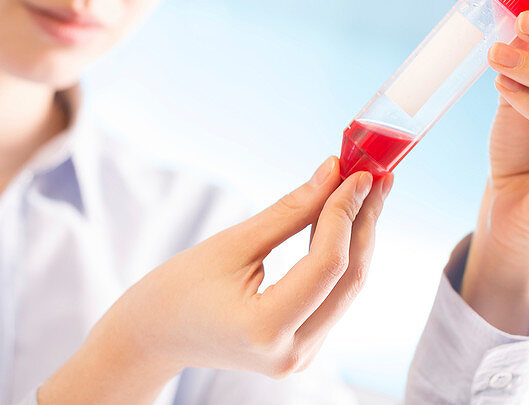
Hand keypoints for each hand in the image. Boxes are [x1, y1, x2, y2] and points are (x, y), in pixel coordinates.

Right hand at [39, 156, 391, 404]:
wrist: (152, 337)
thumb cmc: (178, 289)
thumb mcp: (231, 244)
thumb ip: (289, 211)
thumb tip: (333, 171)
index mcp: (266, 329)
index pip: (327, 264)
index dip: (345, 212)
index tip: (357, 170)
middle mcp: (292, 352)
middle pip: (349, 278)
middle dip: (364, 220)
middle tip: (376, 174)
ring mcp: (300, 357)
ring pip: (348, 288)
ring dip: (359, 236)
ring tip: (367, 189)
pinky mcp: (302, 349)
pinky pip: (334, 296)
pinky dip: (342, 256)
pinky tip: (345, 220)